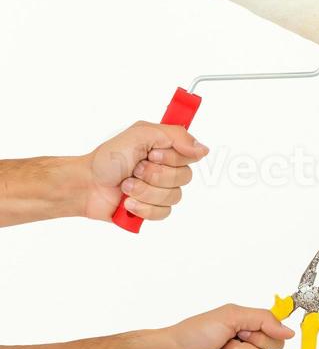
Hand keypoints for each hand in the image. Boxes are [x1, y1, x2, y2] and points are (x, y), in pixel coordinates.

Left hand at [83, 122, 207, 222]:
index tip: (153, 154)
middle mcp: (167, 168)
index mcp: (167, 149)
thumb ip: (175, 135)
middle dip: (155, 175)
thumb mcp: (141, 134)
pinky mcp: (151, 209)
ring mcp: (160, 190)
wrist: (86, 185)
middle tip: (135, 170)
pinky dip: (144, 208)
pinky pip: (164, 213)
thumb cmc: (108, 158)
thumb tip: (202, 149)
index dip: (173, 158)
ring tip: (127, 186)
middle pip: (185, 178)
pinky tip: (129, 203)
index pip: (192, 155)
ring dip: (146, 191)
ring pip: (174, 197)